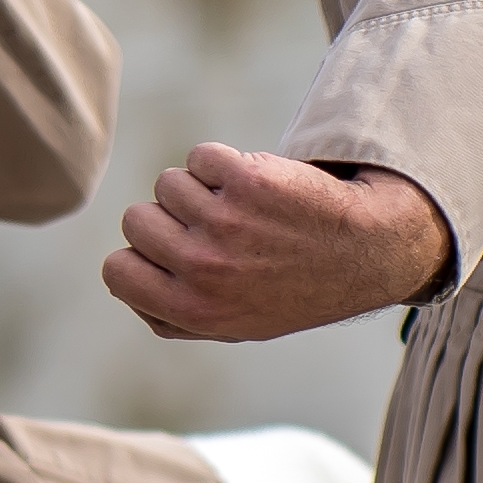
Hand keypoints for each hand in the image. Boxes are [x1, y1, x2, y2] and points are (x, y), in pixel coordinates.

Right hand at [105, 141, 453, 344]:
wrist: (366, 251)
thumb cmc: (295, 291)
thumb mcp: (234, 326)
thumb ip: (174, 314)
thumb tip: (125, 278)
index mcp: (192, 310)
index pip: (116, 270)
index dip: (140, 256)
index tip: (175, 255)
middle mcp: (202, 269)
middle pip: (136, 219)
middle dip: (170, 218)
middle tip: (219, 230)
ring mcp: (222, 221)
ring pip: (168, 183)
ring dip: (201, 188)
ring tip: (245, 210)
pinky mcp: (246, 179)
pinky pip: (201, 156)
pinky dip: (225, 163)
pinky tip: (259, 187)